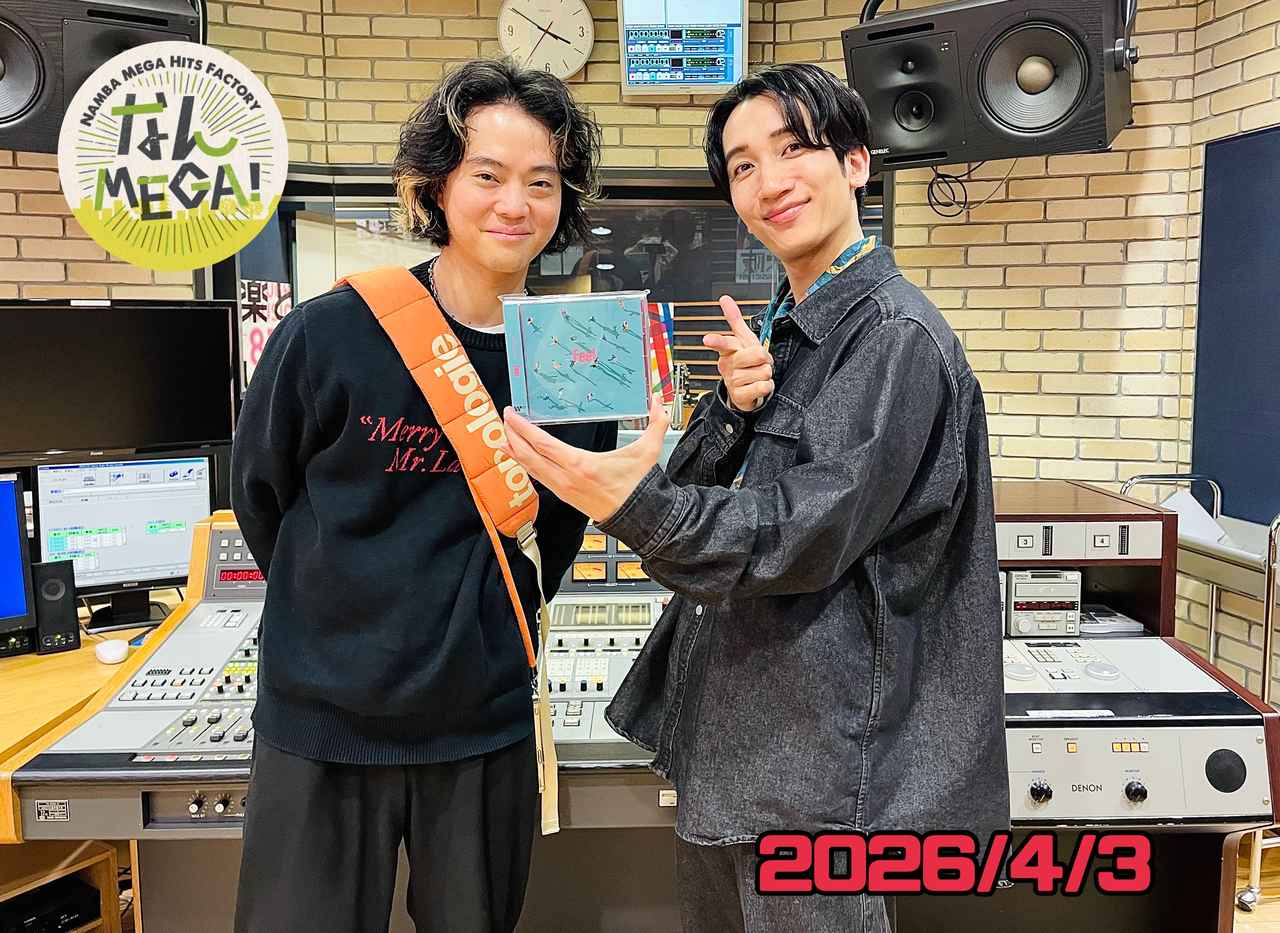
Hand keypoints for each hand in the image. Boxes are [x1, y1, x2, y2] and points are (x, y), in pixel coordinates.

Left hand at [502, 394, 670, 522]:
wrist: (640, 518)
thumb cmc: (639, 488)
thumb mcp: (648, 452)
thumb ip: (655, 424)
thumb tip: (660, 402)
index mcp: (581, 464)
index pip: (543, 443)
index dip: (522, 429)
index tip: (512, 415)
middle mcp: (567, 478)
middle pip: (529, 455)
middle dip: (512, 436)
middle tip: (504, 419)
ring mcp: (563, 488)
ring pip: (531, 468)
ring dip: (515, 452)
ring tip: (502, 438)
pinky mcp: (565, 496)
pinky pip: (539, 478)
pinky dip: (526, 466)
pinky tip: (520, 458)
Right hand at [703, 295, 772, 411]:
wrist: (745, 390)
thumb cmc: (745, 362)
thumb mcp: (742, 339)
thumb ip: (734, 318)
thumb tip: (725, 298)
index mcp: (728, 351)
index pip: (724, 343)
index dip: (716, 340)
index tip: (707, 339)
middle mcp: (728, 365)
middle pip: (757, 354)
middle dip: (765, 358)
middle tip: (759, 362)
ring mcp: (733, 381)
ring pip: (763, 371)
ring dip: (766, 374)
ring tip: (756, 375)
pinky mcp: (740, 396)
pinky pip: (762, 387)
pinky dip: (766, 387)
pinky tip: (758, 386)